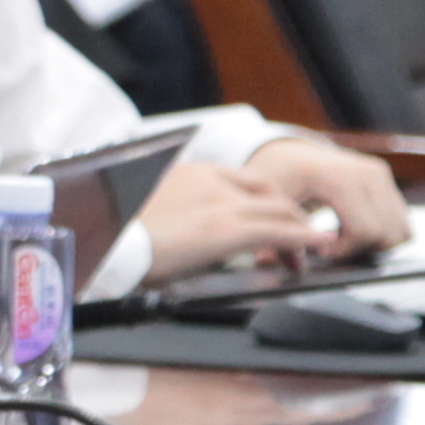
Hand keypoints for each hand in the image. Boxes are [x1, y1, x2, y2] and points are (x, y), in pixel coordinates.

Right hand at [139, 150, 383, 278]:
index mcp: (190, 174)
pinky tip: (318, 246)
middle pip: (269, 191)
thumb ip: (174, 213)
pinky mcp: (228, 230)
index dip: (265, 199)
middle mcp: (211, 181)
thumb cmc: (116, 237)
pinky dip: (306, 239)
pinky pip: (281, 231)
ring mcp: (222, 204)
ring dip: (301, 231)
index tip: (271, 218)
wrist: (106, 243)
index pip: (244, 179)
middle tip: (297, 239)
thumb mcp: (149, 214)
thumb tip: (182, 235)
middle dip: (289, 215)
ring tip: (310, 251)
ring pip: (280, 211)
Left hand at [245, 132, 409, 252]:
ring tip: (339, 241)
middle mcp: (369, 174)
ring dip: (373, 246)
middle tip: (328, 249)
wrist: (289, 154)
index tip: (317, 251)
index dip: (343, 251)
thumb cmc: (276, 178)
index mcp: (341, 177)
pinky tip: (349, 232)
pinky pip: (400, 223)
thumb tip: (277, 263)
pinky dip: (380, 236)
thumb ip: (274, 233)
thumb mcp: (268, 202)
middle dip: (358, 251)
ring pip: (400, 232)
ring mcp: (381, 176)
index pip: (365, 230)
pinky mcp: (387, 182)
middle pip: (386, 235)